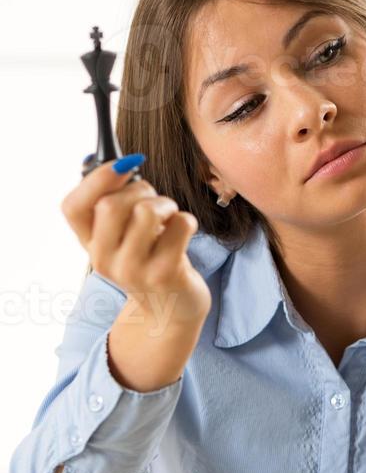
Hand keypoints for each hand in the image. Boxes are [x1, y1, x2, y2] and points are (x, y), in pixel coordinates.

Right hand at [61, 158, 211, 324]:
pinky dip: (187, 220)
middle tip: (153, 200)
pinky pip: (180, 224)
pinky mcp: (165, 274)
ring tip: (169, 217)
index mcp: (90, 245)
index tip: (122, 165)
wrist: (170, 310)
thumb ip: (113, 202)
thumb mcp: (122, 236)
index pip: (72, 207)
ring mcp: (134, 271)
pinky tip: (183, 233)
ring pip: (147, 211)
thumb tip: (121, 162)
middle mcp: (104, 261)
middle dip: (140, 189)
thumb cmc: (149, 259)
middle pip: (111, 205)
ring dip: (165, 203)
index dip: (96, 178)